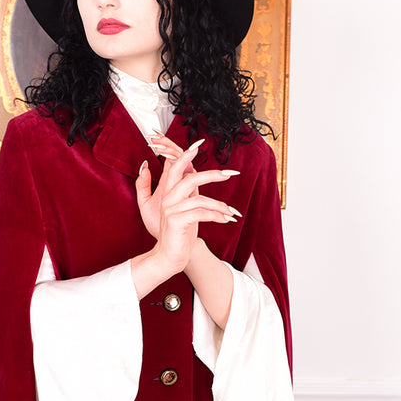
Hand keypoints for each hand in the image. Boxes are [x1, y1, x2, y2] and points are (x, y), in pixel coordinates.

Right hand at [135, 136, 241, 276]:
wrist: (170, 257)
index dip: (186, 154)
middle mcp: (168, 199)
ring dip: (219, 205)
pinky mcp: (176, 222)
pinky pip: (200, 213)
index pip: (175, 167)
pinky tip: (226, 220)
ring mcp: (171, 210)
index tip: (200, 142)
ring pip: (199, 199)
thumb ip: (187, 193)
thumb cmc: (179, 234)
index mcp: (169, 193)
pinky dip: (216, 216)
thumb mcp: (182, 210)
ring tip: (232, 212)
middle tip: (230, 174)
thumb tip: (191, 175)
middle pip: (189, 178)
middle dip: (211, 174)